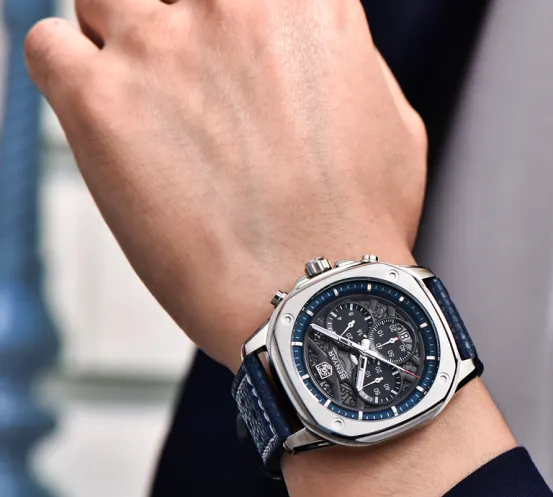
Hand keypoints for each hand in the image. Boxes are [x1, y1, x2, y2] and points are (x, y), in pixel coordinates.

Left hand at [25, 0, 427, 370]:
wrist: (320, 302)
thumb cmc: (360, 227)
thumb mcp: (394, 124)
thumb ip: (345, 66)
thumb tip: (317, 57)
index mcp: (307, 2)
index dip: (235, 23)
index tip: (232, 56)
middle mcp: (233, 3)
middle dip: (179, 24)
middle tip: (191, 85)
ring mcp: (162, 48)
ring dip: (119, 41)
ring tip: (147, 107)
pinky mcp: (101, 103)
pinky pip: (50, 47)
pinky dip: (68, 74)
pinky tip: (106, 120)